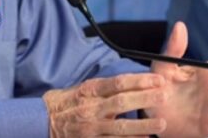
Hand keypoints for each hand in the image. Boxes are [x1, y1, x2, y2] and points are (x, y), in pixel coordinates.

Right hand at [43, 73, 168, 136]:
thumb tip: (131, 82)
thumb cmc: (65, 103)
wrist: (42, 122)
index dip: (139, 81)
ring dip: (142, 125)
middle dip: (145, 99)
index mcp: (90, 90)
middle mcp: (91, 108)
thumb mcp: (82, 89)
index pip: (118, 83)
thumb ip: (104, 88)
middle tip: (164, 96)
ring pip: (120, 127)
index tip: (158, 79)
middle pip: (122, 102)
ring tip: (162, 124)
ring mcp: (91, 128)